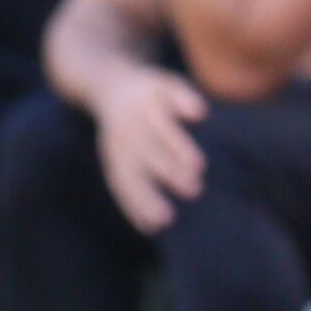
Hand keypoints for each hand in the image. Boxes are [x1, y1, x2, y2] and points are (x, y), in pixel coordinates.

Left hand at [94, 67, 210, 235]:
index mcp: (118, 155)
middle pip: (145, 154)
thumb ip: (142, 188)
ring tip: (199, 165)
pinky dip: (183, 100)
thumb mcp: (126, 159)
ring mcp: (141, 106)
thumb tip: (155, 227)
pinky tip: (199, 114)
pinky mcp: (158, 83)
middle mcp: (126, 131)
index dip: (142, 201)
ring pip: (159, 126)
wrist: (110, 83)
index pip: (126, 180)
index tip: (162, 222)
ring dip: (177, 145)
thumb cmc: (129, 136)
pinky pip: (170, 91)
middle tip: (193, 190)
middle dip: (167, 172)